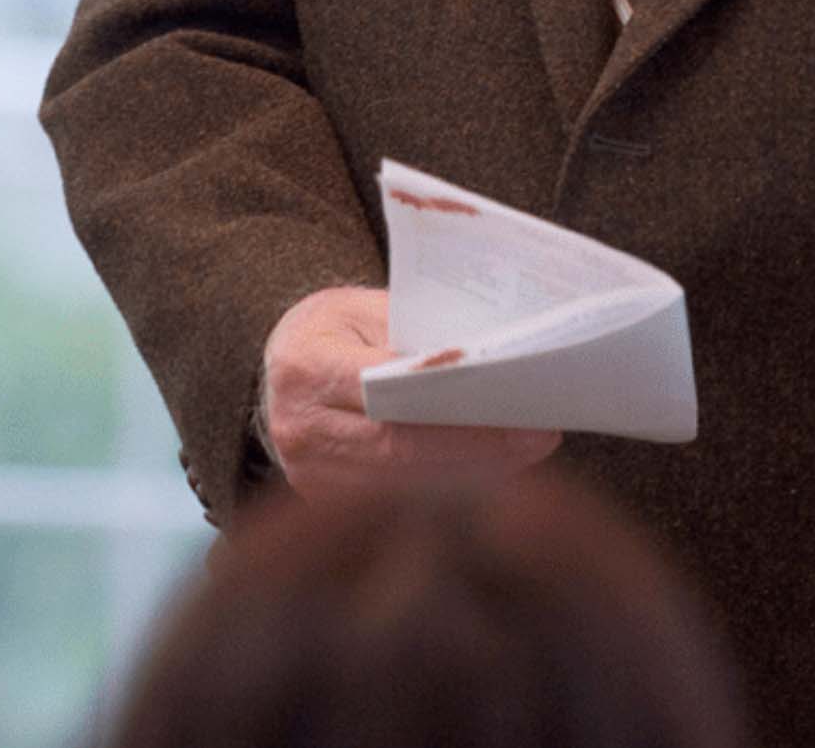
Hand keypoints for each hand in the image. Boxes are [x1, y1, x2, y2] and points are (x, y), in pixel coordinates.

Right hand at [260, 285, 561, 499]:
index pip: (384, 391)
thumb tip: (486, 364)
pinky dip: (448, 491)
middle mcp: (299, 428)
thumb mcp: (363, 311)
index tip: (508, 398)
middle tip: (537, 436)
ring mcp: (307, 475)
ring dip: (471, 475)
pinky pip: (394, 504)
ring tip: (527, 455)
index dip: (447, 400)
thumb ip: (414, 336)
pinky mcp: (322, 503)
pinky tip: (493, 475)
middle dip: (475, 446)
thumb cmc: (334, 332)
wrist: (277, 369)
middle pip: (398, 450)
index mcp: (305, 367)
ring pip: (402, 487)